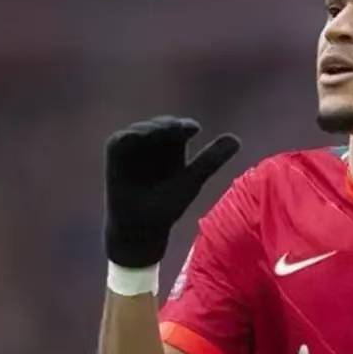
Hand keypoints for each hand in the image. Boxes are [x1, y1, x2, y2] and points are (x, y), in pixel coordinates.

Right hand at [104, 115, 239, 266]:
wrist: (141, 227)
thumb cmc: (167, 205)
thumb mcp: (191, 180)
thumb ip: (211, 159)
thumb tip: (237, 139)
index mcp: (173, 146)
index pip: (181, 129)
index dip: (186, 127)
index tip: (194, 129)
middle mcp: (153, 143)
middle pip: (162, 127)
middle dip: (168, 126)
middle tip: (178, 128)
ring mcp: (134, 147)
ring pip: (142, 131)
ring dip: (151, 129)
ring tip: (161, 131)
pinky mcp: (115, 153)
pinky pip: (121, 141)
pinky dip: (129, 137)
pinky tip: (138, 136)